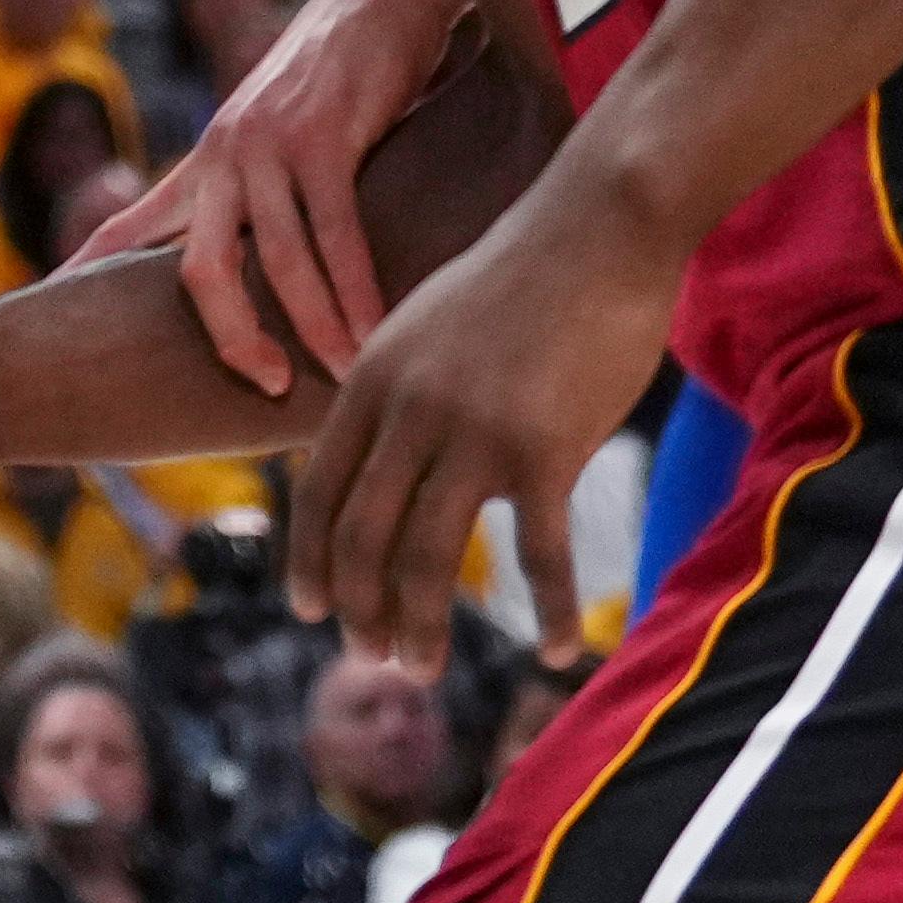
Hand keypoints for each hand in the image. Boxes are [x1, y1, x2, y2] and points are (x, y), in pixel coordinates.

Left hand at [85, 0, 470, 393]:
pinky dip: (359, 290)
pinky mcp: (325, 136)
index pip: (129, 230)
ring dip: (316, 326)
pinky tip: (376, 331)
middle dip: (230, 336)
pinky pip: (339, 233)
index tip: (47, 319)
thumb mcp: (282, 132)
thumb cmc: (341, 71)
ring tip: (341, 373)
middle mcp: (223, 157)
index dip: (86, 276)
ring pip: (277, 261)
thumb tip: (269, 256)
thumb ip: (266, 190)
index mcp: (205, 163)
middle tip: (266, 383)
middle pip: (199, 269)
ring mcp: (269, 146)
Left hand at [298, 160, 678, 654]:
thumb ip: (390, 393)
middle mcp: (405, 412)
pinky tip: (558, 652)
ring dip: (421, 625)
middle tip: (375, 659)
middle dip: (361, 608)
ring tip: (422, 669)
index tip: (312, 610)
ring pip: (429, 556)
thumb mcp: (419, 329)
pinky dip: (551, 611)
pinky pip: (540, 553)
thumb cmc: (512, 284)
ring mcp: (472, 432)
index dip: (311, 560)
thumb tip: (373, 458)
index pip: (319, 493)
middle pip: (363, 536)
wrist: (591, 233)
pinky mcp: (545, 448)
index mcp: (367, 383)